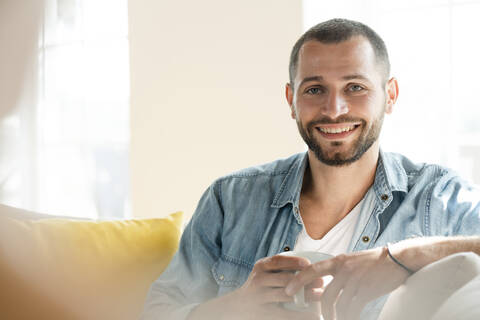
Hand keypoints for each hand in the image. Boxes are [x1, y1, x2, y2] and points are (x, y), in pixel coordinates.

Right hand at [221, 254, 319, 319]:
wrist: (238, 305)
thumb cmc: (259, 286)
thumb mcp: (265, 272)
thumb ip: (280, 267)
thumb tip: (310, 265)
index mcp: (261, 266)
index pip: (278, 261)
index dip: (295, 261)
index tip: (310, 264)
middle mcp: (258, 280)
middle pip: (284, 279)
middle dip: (305, 280)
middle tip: (321, 281)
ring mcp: (258, 297)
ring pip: (285, 295)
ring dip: (305, 295)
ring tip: (320, 295)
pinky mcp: (262, 313)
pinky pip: (284, 314)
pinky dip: (300, 315)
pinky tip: (312, 315)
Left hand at [285, 247, 409, 319]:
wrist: (398, 259)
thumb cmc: (373, 261)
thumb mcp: (351, 261)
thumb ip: (338, 271)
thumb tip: (326, 286)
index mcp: (337, 261)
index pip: (311, 270)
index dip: (297, 281)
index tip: (288, 291)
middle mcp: (344, 270)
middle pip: (326, 295)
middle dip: (320, 311)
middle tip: (318, 317)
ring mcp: (356, 280)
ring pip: (339, 305)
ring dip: (335, 317)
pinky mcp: (367, 290)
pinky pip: (353, 308)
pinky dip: (350, 316)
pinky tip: (349, 318)